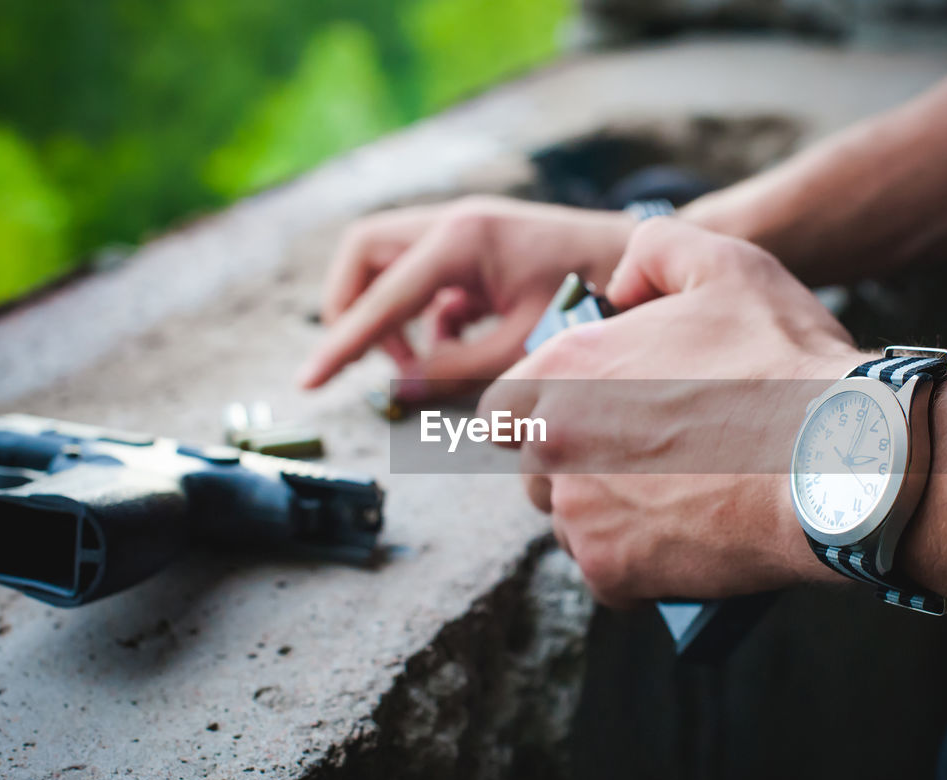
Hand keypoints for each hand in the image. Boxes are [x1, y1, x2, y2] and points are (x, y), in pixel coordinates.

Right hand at [299, 196, 636, 395]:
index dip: (342, 346)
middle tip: (371, 361)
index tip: (308, 382)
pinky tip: (456, 346)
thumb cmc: (591, 299)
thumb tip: (400, 389)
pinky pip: (423, 277)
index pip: (380, 297)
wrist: (638, 262)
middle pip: (363, 253)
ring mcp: (464, 229)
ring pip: (388, 262)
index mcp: (463, 239)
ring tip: (421, 362)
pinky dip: (425, 316)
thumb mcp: (520, 347)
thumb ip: (455, 370)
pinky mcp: (475, 246)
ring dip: (390, 314)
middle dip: (352, 308)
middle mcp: (454, 222)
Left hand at [479, 219, 862, 605]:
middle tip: (641, 461)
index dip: (537, 413)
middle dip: (575, 464)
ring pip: (569, 522)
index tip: (580, 418)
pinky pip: (605, 574)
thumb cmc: (783, 362)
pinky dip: (636, 565)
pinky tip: (681, 541)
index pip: (502, 406)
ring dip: (605, 515)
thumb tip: (616, 287)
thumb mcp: (724, 264)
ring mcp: (578, 511)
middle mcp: (553, 441)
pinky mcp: (610, 569)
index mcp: (565, 369)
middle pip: (536, 467)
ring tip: (671, 500)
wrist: (836, 461)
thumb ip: (654, 252)